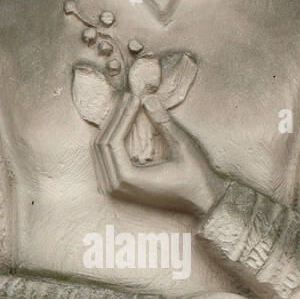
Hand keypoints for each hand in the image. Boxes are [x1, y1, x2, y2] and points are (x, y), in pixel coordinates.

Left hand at [94, 92, 224, 215]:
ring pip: (99, 151)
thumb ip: (164, 123)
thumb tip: (149, 98)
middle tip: (129, 97)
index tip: (135, 97)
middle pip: (102, 145)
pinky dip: (110, 139)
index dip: (122, 116)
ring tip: (126, 105)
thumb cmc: (194, 177)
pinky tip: (122, 122)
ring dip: (111, 126)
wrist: (199, 201)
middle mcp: (115, 187)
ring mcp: (113, 189)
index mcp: (128, 179)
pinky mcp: (116, 187)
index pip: (113, 141)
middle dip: (115, 118)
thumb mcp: (182, 147)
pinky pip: (104, 159)